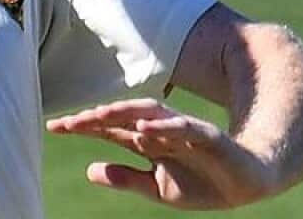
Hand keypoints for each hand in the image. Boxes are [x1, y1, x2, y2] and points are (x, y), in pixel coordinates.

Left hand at [46, 98, 276, 209]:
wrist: (248, 184)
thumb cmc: (202, 182)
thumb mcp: (158, 188)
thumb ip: (126, 179)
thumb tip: (89, 171)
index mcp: (147, 142)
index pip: (108, 130)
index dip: (83, 126)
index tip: (54, 126)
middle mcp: (160, 131)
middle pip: (122, 118)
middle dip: (95, 118)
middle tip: (68, 122)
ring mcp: (183, 130)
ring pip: (149, 115)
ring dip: (123, 113)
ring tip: (97, 115)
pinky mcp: (208, 136)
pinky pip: (184, 127)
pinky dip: (164, 125)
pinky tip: (144, 126)